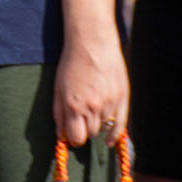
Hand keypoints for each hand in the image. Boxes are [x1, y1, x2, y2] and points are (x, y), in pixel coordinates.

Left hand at [53, 31, 128, 148]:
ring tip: (93, 110)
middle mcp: (93, 107)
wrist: (92, 41)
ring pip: (104, 128)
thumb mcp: (58, 88)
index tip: (72, 132)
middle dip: (85, 128)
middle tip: (82, 116)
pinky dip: (115, 135)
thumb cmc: (72, 63)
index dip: (73, 137)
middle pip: (91, 133)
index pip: (76, 138)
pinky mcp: (122, 97)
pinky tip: (110, 140)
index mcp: (74, 105)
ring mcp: (109, 102)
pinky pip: (121, 124)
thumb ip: (59, 114)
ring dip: (98, 124)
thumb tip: (61, 136)